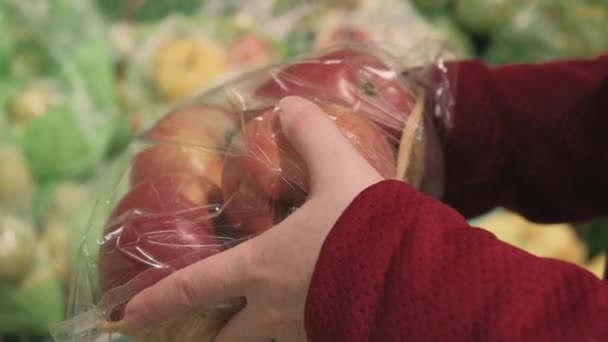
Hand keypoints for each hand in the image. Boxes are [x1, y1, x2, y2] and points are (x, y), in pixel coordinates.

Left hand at [121, 96, 383, 340]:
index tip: (126, 318)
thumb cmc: (367, 225)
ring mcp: (302, 332)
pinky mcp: (333, 338)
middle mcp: (273, 310)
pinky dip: (296, 332)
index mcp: (262, 268)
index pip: (193, 288)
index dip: (156, 301)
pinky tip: (308, 318)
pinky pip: (304, 339)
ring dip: (249, 340)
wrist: (420, 273)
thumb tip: (287, 106)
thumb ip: (309, 133)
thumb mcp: (338, 168)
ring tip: (250, 329)